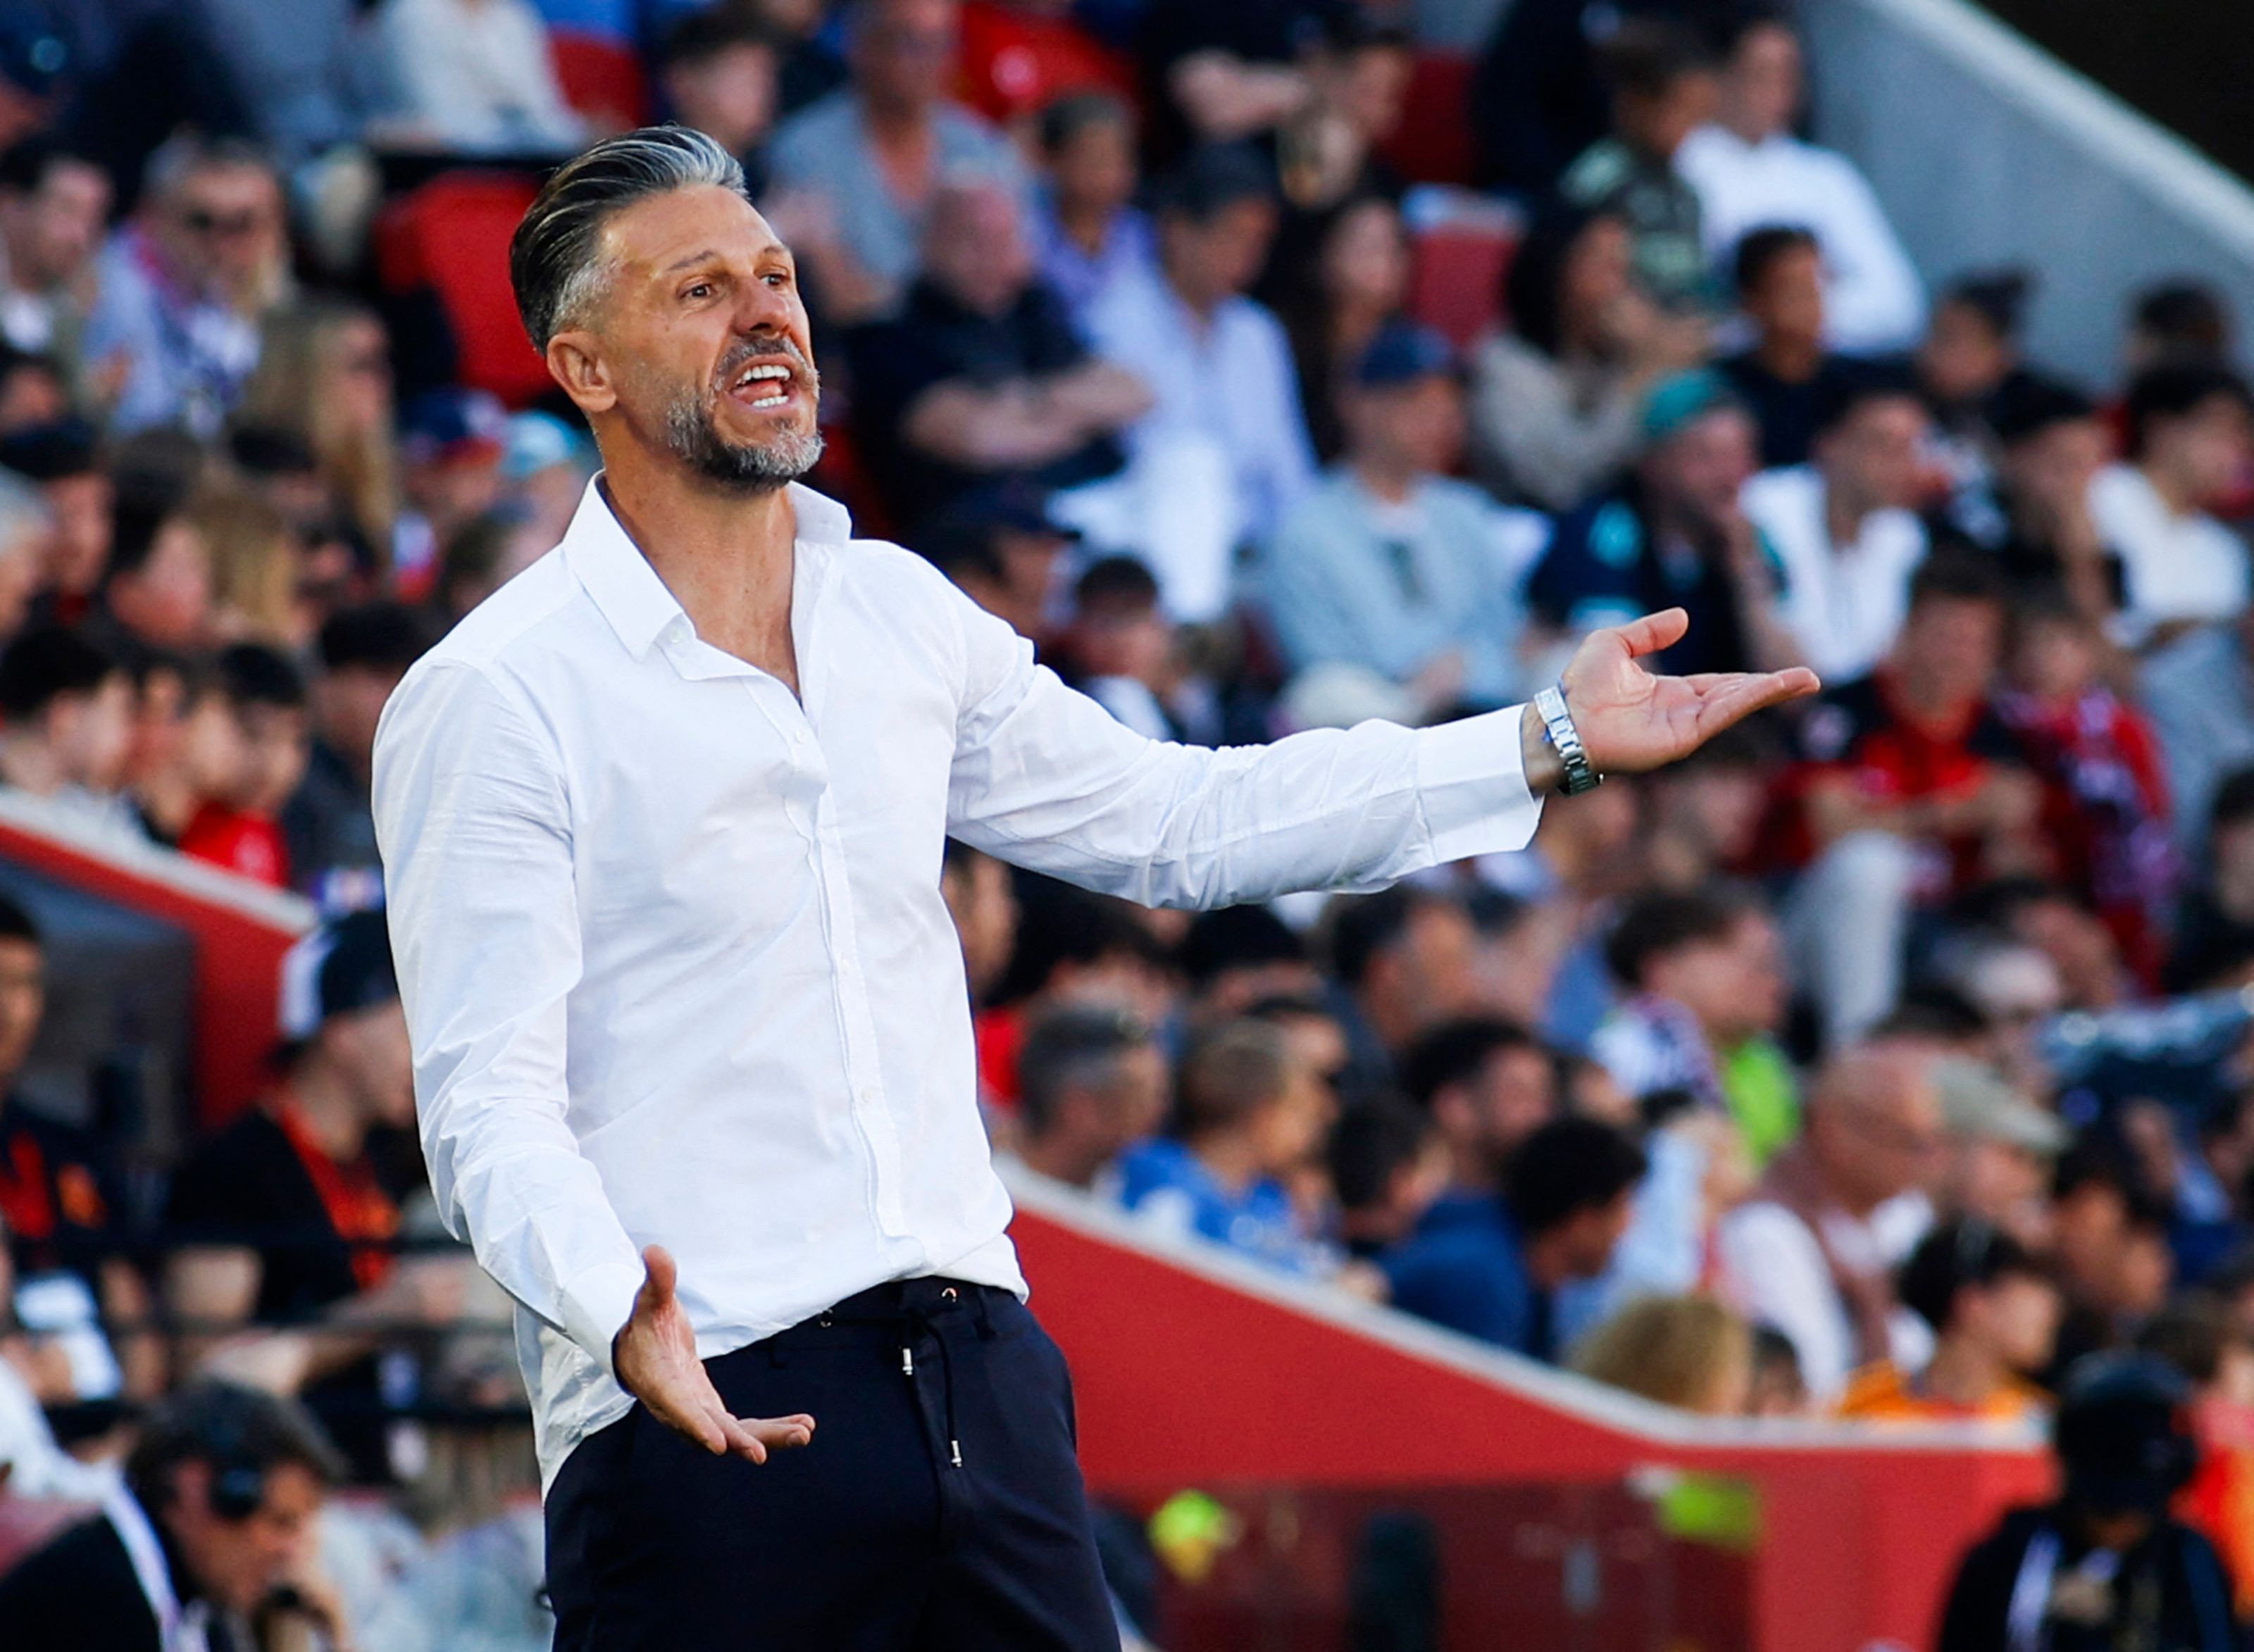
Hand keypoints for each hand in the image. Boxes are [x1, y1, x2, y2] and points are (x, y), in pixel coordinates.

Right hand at [612, 1246, 814, 1461]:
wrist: (639, 1350)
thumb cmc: (644, 1324)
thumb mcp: (650, 1300)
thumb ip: (658, 1280)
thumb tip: (654, 1250)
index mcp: (661, 1384)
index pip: (679, 1408)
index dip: (698, 1426)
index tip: (720, 1445)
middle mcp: (679, 1408)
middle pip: (711, 1431)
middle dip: (740, 1441)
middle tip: (764, 1453)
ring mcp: (698, 1415)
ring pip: (735, 1435)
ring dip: (768, 1437)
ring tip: (804, 1432)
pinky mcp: (714, 1414)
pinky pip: (746, 1428)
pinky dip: (772, 1429)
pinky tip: (804, 1426)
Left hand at [1522, 609, 1818, 786]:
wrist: (1562, 719)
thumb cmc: (1580, 687)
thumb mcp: (1615, 643)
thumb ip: (1649, 631)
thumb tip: (1685, 617)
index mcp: (1671, 692)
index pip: (1721, 683)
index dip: (1750, 679)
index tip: (1782, 674)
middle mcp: (1683, 711)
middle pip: (1737, 696)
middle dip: (1773, 688)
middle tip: (1810, 678)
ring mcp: (1684, 727)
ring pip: (1735, 705)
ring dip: (1769, 693)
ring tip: (1805, 681)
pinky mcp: (1680, 739)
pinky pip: (1719, 715)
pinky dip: (1745, 701)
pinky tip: (1768, 688)